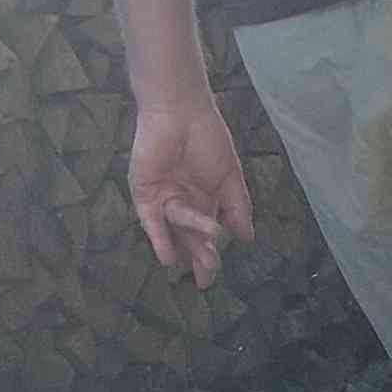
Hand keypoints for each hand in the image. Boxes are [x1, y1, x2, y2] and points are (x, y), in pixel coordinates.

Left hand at [128, 90, 255, 289]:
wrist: (180, 112)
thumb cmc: (208, 138)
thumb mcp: (229, 177)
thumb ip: (238, 207)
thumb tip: (247, 238)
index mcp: (203, 199)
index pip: (204, 235)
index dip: (208, 257)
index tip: (210, 279)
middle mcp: (181, 203)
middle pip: (188, 238)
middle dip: (199, 257)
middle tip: (207, 275)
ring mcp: (161, 199)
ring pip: (175, 230)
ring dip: (189, 244)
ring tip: (204, 257)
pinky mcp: (144, 193)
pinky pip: (151, 221)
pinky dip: (159, 238)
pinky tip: (169, 256)